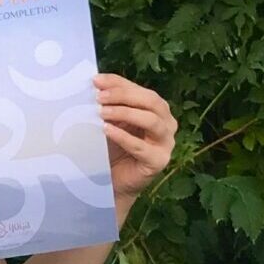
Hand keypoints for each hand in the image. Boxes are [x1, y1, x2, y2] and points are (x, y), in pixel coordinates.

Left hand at [96, 72, 177, 203]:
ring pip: (151, 121)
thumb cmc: (114, 150)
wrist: (114, 183)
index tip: (96, 80)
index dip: (119, 83)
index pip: (140, 90)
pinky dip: (123, 137)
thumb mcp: (112, 122)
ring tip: (102, 113)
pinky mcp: (159, 161)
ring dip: (125, 113)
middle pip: (151, 102)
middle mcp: (167, 123)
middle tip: (100, 97)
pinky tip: (107, 130)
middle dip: (123, 96)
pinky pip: (142, 147)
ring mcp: (166, 143)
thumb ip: (110, 105)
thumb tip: (96, 84)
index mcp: (158, 110)